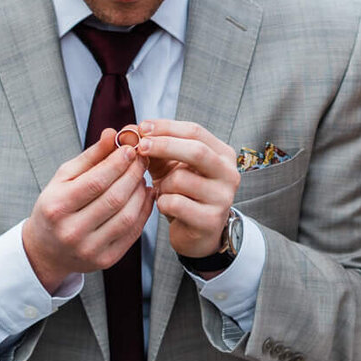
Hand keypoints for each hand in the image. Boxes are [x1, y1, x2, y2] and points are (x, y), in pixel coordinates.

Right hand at [21, 129, 152, 291]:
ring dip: (141, 193)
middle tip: (142, 160)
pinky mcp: (105, 261)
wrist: (46, 251)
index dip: (117, 163)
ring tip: (142, 177)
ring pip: (127, 217)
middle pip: (114, 199)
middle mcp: (72, 231)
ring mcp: (89, 249)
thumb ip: (89, 157)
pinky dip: (144, 212)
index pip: (95, 182)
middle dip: (133, 175)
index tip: (130, 149)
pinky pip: (132, 233)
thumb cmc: (55, 207)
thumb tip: (112, 134)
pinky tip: (145, 196)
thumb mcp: (63, 179)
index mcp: (57, 207)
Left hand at [134, 119, 239, 258]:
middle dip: (164, 146)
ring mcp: (223, 198)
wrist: (196, 233)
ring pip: (181, 179)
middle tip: (140, 147)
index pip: (195, 131)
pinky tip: (166, 207)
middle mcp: (229, 174)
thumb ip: (156, 147)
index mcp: (222, 154)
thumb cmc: (183, 194)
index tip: (142, 128)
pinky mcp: (210, 220)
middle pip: (196, 151)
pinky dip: (162, 203)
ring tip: (163, 191)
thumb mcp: (170, 167)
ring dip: (162, 184)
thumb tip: (131, 129)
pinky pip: (175, 203)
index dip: (166, 127)